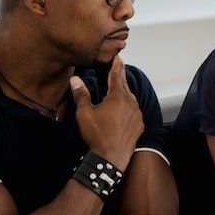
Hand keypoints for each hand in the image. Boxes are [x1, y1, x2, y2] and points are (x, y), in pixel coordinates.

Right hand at [69, 55, 142, 170]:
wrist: (110, 157)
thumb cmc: (97, 135)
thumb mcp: (85, 113)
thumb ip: (81, 94)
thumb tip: (75, 80)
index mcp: (118, 96)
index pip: (117, 75)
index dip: (116, 64)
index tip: (117, 57)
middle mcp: (131, 102)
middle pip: (124, 85)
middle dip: (120, 76)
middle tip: (118, 67)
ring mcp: (137, 113)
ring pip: (130, 98)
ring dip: (123, 92)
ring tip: (117, 88)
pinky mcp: (139, 124)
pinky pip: (134, 111)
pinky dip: (128, 107)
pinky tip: (122, 110)